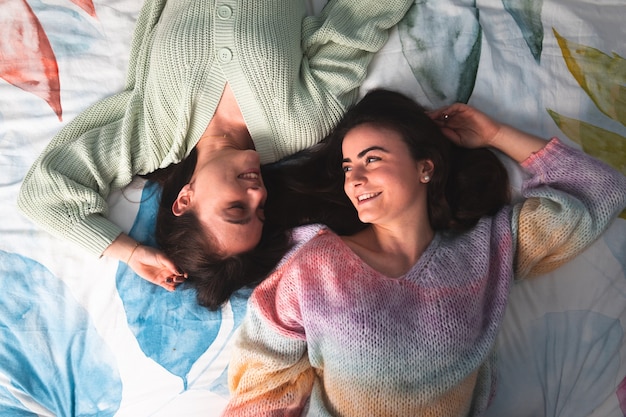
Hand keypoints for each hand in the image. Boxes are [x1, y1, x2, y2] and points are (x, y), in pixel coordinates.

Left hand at [104, 233, 185, 290]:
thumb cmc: (150, 254)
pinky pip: (167, 286)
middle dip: (180, 279)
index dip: (184, 273)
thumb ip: (171, 264)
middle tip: (175, 278)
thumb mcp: (162, 257)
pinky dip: (171, 288)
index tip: (184, 275)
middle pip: (179, 278)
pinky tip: (172, 288)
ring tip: (169, 280)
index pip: (181, 270)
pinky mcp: (158, 281)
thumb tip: (180, 273)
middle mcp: (169, 270)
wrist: (136, 257)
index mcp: (172, 263)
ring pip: (174, 283)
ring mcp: (164, 276)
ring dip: (175, 283)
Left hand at [429, 102, 547, 161]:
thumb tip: (435, 131)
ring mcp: (460, 113)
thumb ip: (447, 134)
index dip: (430, 124)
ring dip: (436, 113)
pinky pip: (454, 107)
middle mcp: (454, 118)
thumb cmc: (475, 140)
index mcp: (451, 125)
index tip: (420, 126)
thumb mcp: (457, 140)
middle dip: (430, 117)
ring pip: (444, 110)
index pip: (438, 122)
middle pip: (439, 115)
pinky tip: (440, 114)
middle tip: (419, 119)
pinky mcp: (466, 109)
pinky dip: (446, 109)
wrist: (491, 137)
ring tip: (427, 116)